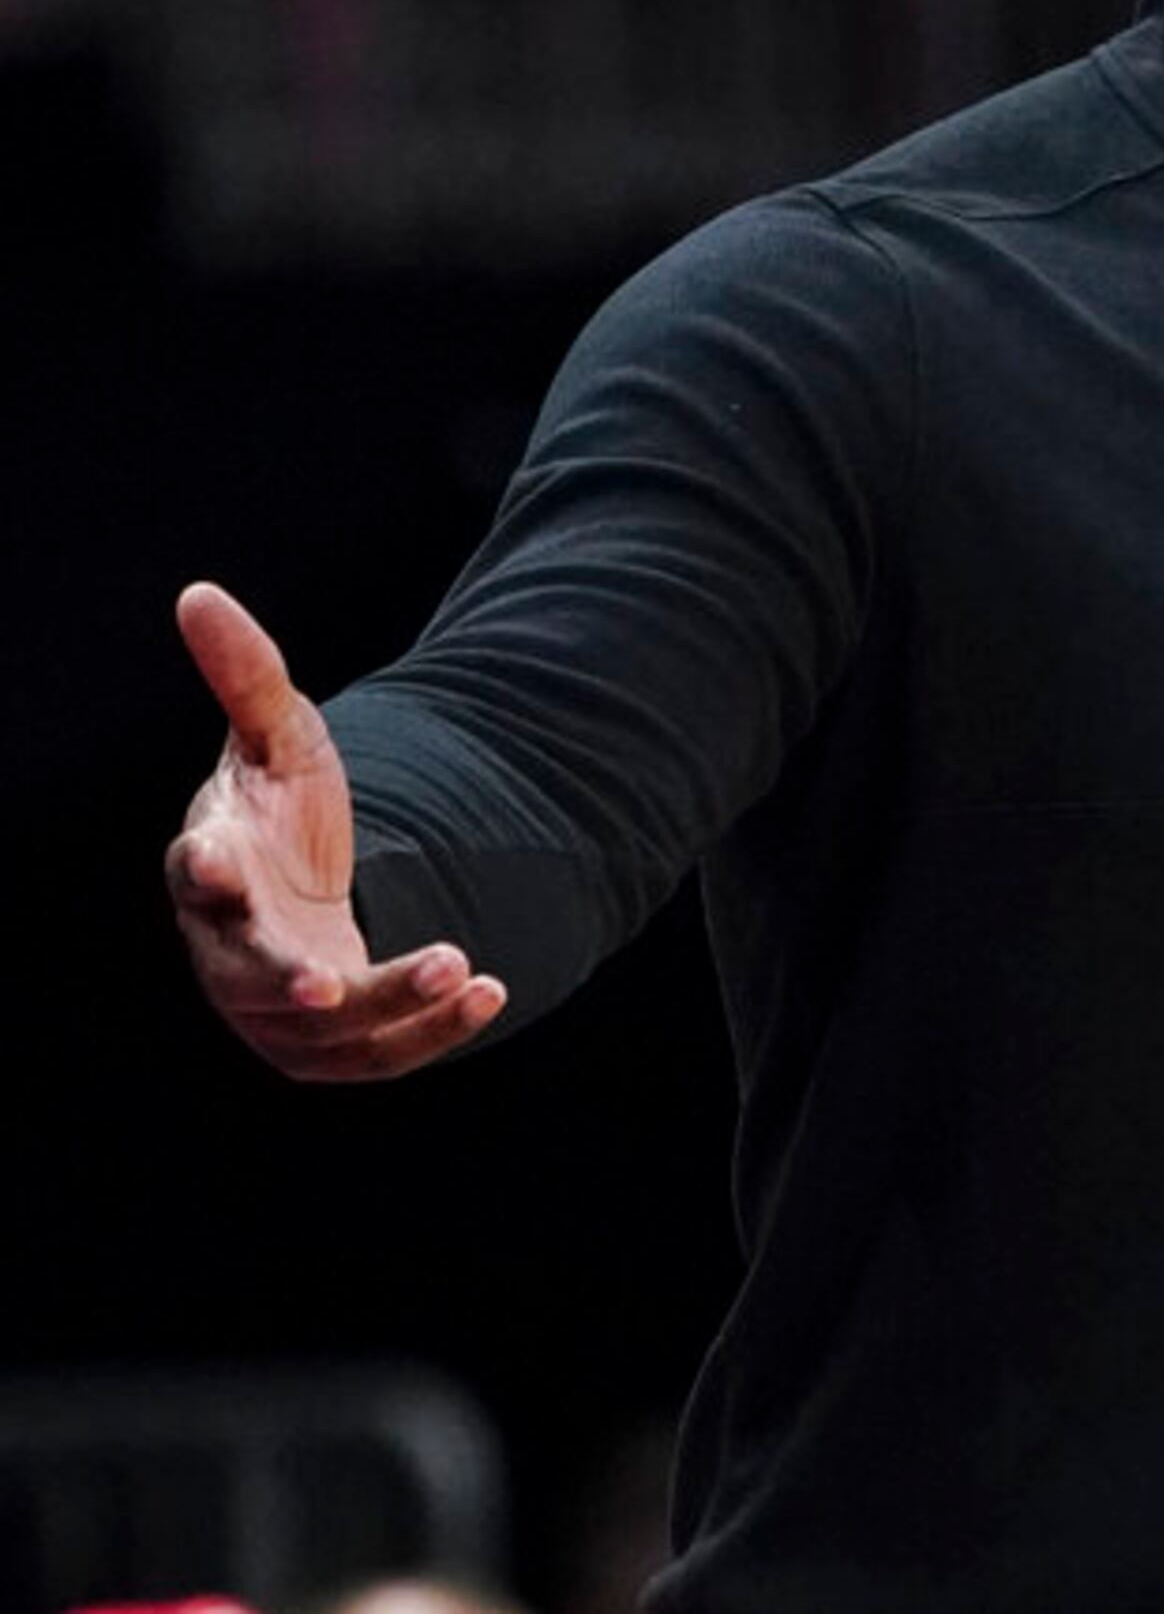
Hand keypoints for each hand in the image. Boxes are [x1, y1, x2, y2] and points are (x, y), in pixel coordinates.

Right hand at [164, 581, 504, 1079]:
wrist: (310, 884)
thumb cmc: (280, 808)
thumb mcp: (277, 736)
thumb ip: (246, 675)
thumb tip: (199, 593)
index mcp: (211, 867)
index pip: (195, 875)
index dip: (207, 875)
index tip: (221, 865)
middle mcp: (230, 948)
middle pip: (247, 977)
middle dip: (289, 979)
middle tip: (330, 982)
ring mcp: (275, 1006)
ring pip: (321, 1029)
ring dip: (386, 1004)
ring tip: (459, 965)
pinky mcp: (330, 1042)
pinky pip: (378, 1052)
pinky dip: (429, 1030)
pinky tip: (486, 991)